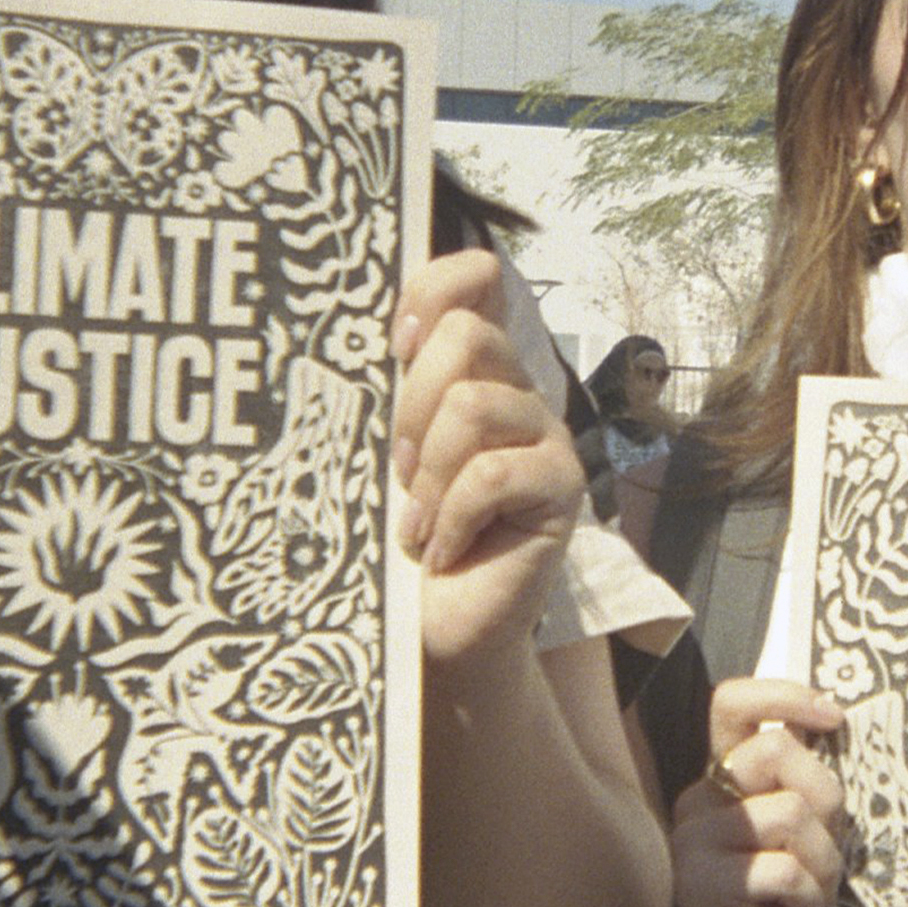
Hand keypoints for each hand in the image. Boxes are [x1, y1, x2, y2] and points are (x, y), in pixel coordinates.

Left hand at [395, 246, 583, 666]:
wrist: (430, 629)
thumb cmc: (395, 540)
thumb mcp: (377, 453)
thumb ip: (383, 390)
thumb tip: (344, 329)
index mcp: (470, 368)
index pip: (476, 277)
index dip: (434, 292)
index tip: (396, 348)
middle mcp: (514, 388)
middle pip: (467, 337)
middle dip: (414, 407)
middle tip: (399, 475)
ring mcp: (545, 434)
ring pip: (474, 405)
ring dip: (428, 476)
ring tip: (416, 524)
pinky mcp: (563, 484)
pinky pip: (494, 473)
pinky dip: (449, 519)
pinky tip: (440, 552)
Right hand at [674, 680, 846, 906]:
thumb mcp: (813, 832)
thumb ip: (810, 780)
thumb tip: (837, 718)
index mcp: (725, 781)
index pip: (733, 704)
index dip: (784, 696)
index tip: (834, 718)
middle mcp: (700, 802)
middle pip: (776, 751)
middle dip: (826, 802)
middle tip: (824, 853)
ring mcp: (693, 843)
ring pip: (787, 811)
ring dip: (822, 861)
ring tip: (808, 897)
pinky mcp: (699, 887)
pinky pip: (781, 867)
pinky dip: (806, 897)